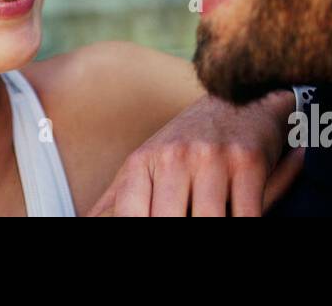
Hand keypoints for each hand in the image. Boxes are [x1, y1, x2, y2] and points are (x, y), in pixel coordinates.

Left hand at [86, 90, 302, 216]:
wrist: (238, 100)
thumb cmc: (186, 142)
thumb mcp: (144, 163)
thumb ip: (116, 200)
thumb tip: (84, 221)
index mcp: (143, 162)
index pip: (132, 215)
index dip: (139, 230)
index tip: (152, 230)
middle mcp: (174, 156)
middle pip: (169, 221)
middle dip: (179, 225)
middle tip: (184, 218)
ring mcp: (212, 158)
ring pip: (209, 221)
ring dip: (212, 223)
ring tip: (208, 215)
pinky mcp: (247, 163)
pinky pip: (246, 215)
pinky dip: (243, 221)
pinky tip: (237, 215)